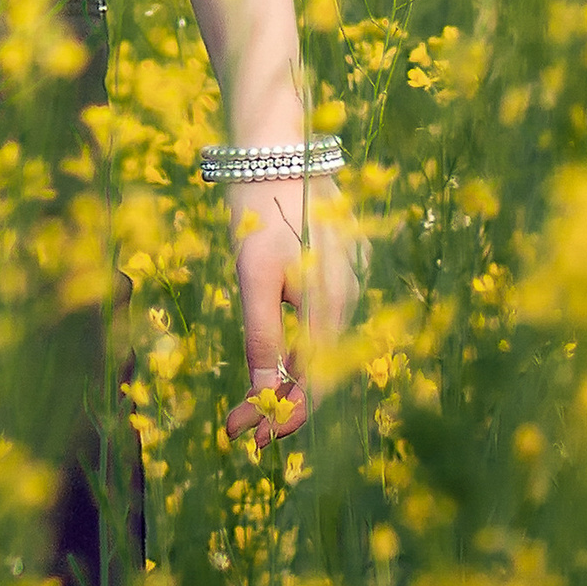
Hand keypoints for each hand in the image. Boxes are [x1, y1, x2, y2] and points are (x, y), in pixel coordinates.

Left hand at [223, 176, 360, 442]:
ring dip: (286, 381)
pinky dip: (295, 350)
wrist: (280, 148)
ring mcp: (345, 285)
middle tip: (238, 429)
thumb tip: (264, 394)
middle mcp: (348, 302)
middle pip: (318, 371)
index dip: (282, 416)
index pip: (314, 384)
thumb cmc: (261, 209)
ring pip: (318, 350)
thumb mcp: (253, 274)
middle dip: (279, 405)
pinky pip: (318, 325)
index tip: (246, 438)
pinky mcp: (335, 272)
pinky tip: (271, 361)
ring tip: (249, 406)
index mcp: (332, 307)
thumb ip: (262, 334)